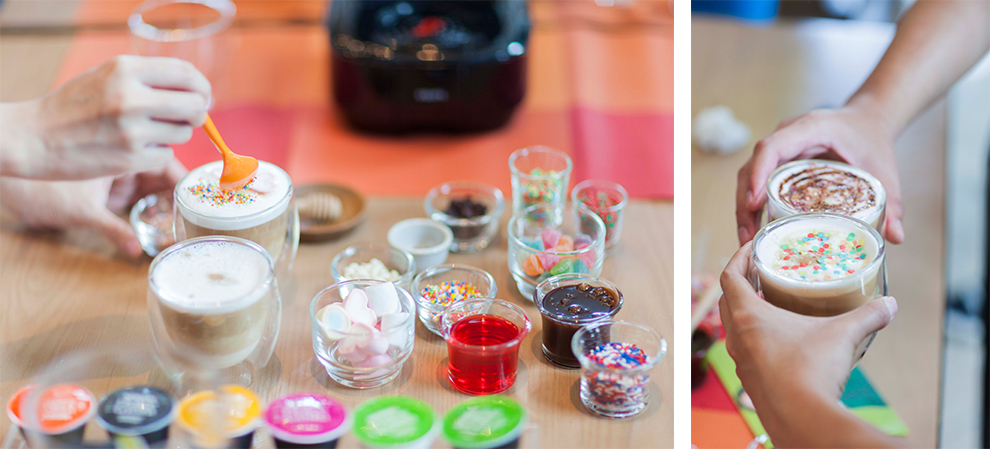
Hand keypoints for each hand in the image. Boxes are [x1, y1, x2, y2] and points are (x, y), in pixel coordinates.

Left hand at [0, 158, 186, 256]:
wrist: (15, 177)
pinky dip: (154, 206)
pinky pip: (142, 192)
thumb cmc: (42, 188)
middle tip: (196, 218)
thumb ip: (112, 230)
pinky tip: (164, 224)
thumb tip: (138, 250)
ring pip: (155, 184)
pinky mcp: (113, 184)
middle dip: (180, 194)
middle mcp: (123, 158)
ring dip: (168, 202)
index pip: (165, 160)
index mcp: (122, 152)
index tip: (201, 200)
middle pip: (165, 173)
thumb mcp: (81, 211)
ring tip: (182, 225)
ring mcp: (119, 170)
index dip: (184, 182)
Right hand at [1, 55, 208, 179]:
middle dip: (198, 113)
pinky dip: (156, 154)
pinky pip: (166, 155)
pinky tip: (131, 149)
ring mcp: (132, 130)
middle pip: (195, 106)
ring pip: (183, 133)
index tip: (202, 96)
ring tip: (143, 132)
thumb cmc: (75, 105)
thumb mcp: (108, 76)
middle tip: (187, 118)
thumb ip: (150, 79)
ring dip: (173, 135)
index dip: (202, 87)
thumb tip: (199, 93)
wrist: (34, 137)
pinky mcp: (132, 158)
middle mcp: (131, 97)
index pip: (187, 74)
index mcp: (126, 70)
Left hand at [719, 242, 897, 445]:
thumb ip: (867, 316)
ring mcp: (741, 362)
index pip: (730, 277)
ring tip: (772, 302)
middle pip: (727, 300)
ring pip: (734, 328)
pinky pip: (746, 351)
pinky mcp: (751, 381)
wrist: (802, 422)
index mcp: (748, 318)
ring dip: (747, 311)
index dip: (739, 257)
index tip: (752, 246)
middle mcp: (736, 338)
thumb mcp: (843, 336)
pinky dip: (756, 338)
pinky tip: (781, 340)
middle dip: (741, 282)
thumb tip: (890, 304)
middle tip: (762, 271)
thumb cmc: (812, 373)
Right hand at [735, 105, 903, 244]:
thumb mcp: (883, 170)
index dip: (757, 174)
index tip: (754, 204)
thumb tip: (895, 237)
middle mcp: (786, 135)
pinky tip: (756, 228)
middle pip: (751, 166)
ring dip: (743, 206)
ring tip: (747, 238)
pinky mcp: (777, 160)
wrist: (867, 120)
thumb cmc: (871, 140)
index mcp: (809, 129)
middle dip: (744, 202)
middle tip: (747, 235)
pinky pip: (756, 179)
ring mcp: (779, 148)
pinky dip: (752, 204)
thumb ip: (892, 202)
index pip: (771, 148)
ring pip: (748, 174)